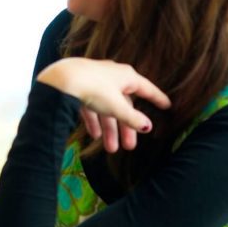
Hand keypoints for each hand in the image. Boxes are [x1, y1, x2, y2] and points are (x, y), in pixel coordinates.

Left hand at [36, 58, 170, 151]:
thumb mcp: (116, 107)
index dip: (157, 99)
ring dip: (109, 129)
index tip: (167, 106)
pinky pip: (91, 106)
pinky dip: (94, 121)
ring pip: (106, 108)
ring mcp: (94, 81)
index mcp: (126, 76)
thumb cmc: (93, 89)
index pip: (146, 89)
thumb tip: (148, 127)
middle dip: (126, 128)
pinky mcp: (79, 87)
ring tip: (110, 149)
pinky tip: (94, 136)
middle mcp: (112, 76)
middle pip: (124, 105)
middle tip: (130, 148)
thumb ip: (133, 118)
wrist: (60, 80)